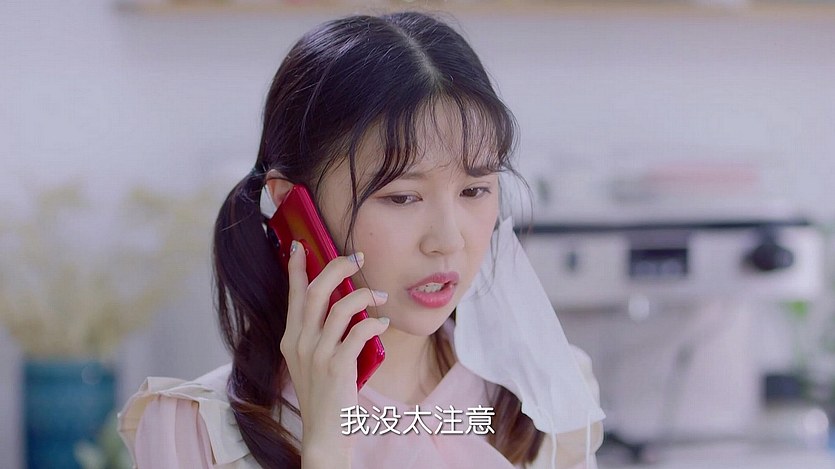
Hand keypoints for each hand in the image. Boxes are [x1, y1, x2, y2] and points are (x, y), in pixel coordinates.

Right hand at [280, 241, 388, 466]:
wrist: (324, 433)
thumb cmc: (324, 394)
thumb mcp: (310, 361)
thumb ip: (318, 334)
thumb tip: (341, 303)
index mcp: (291, 338)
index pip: (293, 294)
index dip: (296, 268)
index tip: (300, 245)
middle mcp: (299, 343)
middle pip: (316, 291)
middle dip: (337, 268)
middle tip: (357, 257)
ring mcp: (316, 354)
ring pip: (340, 308)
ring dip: (364, 295)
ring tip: (381, 295)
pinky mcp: (336, 367)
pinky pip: (358, 333)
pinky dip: (374, 324)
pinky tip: (382, 325)